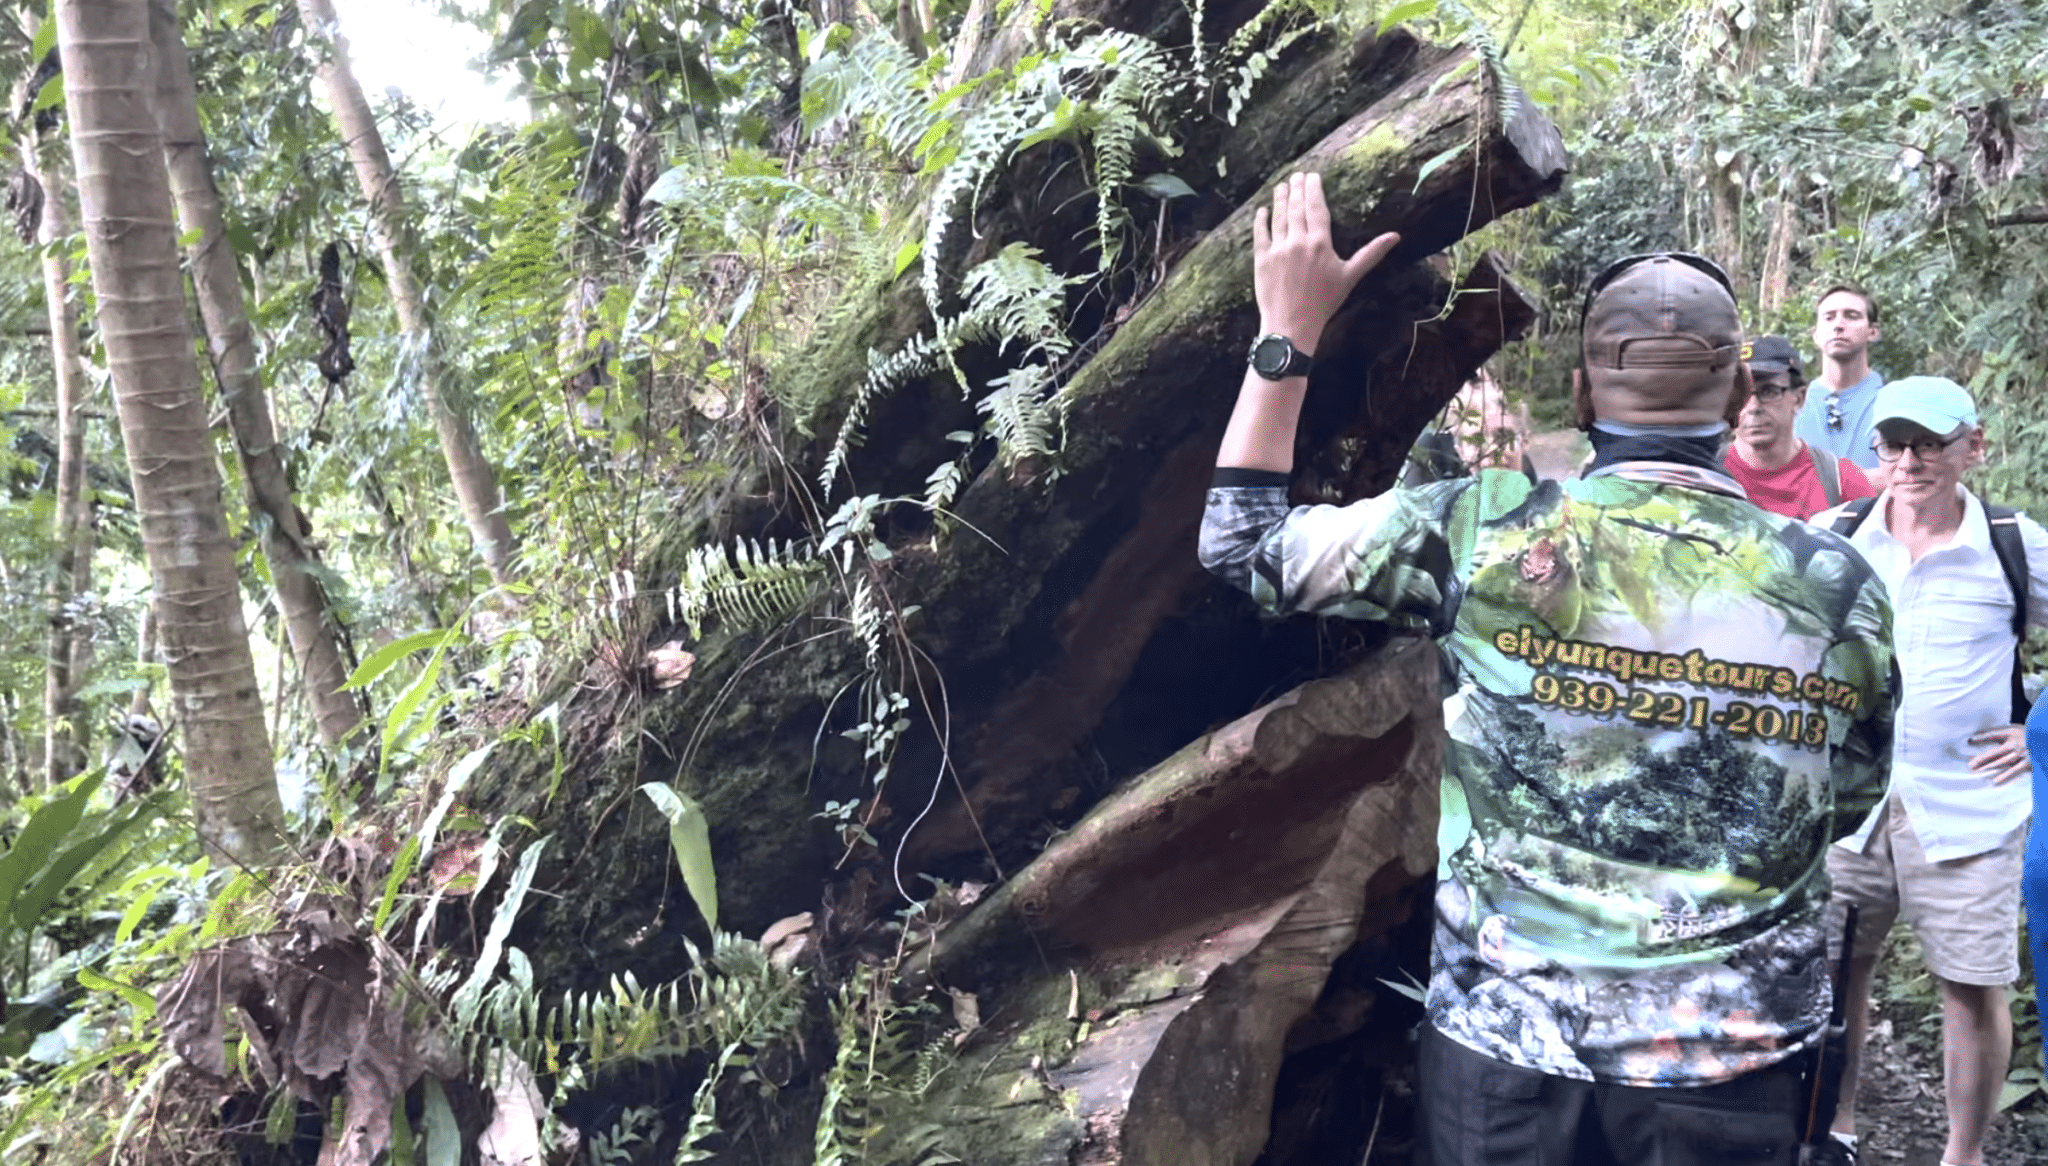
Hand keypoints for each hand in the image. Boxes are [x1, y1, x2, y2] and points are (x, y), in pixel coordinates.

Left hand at [1252, 172, 1399, 355]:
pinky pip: (1260, 234)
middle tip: (1297, 175)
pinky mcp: (1262, 260)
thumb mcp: (1350, 277)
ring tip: (1281, 185)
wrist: (1292, 325)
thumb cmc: (1324, 302)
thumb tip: (1395, 236)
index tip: (1312, 176)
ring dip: (1279, 199)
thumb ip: (1371, 254)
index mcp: (1320, 243)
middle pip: (1296, 208)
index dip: (1314, 190)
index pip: (1316, 208)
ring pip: (1278, 217)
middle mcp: (1297, 241)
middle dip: (1296, 189)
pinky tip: (1262, 210)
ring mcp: (1277, 249)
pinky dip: (1261, 221)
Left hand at [1967, 724, 2029, 785]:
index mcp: (2012, 734)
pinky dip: (2005, 776)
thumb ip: (1998, 733)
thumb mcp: (2013, 730)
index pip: (1993, 735)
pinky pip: (2014, 771)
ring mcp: (2021, 755)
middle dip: (1982, 758)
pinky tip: (1995, 781)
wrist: (2043, 740)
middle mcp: (2015, 745)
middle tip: (1971, 765)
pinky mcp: (2027, 764)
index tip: (1970, 741)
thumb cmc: (2026, 735)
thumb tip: (1976, 736)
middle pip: (1996, 752)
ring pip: (2003, 762)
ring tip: (1978, 771)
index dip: (1982, 738)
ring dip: (1990, 767)